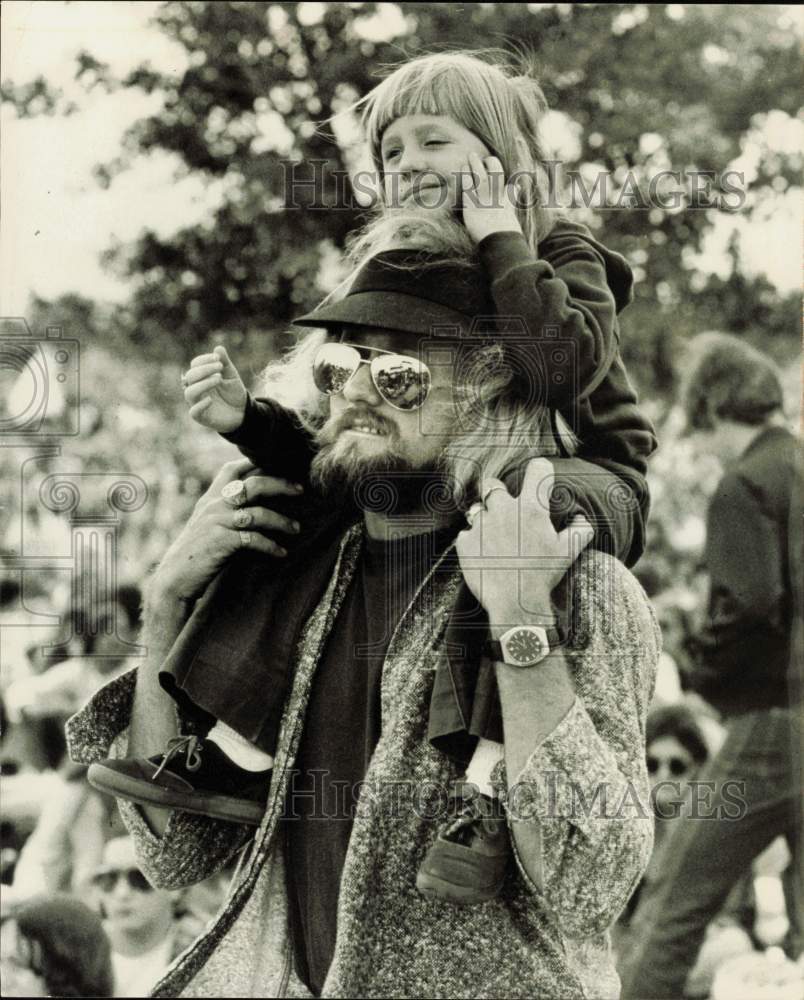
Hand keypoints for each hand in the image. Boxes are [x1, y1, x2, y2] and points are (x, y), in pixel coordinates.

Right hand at [152, 458, 302, 603]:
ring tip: (296, 528)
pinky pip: (255, 539)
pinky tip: (281, 552)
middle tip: (300, 490)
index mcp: (211, 496)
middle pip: (254, 484)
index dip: (258, 462)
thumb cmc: (197, 550)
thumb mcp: (207, 521)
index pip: (234, 468)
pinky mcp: (222, 541)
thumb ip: (225, 506)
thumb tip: (253, 498)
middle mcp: (215, 504)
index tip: (282, 464)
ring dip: (282, 521)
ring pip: (259, 513)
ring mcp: (218, 521)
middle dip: (281, 484)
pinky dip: (271, 546)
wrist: (176, 577)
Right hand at [183, 345, 247, 432]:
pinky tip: (211, 399)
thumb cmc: (233, 393)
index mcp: (201, 377)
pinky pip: (194, 412)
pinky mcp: (201, 417)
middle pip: (190, 376)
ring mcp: (197, 403)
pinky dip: (200, 405)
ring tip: (219, 379)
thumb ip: (225, 363)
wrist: (242, 412)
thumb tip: (218, 347)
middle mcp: (196, 389)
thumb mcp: (232, 376)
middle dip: (205, 370)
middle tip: (220, 368)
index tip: (218, 358)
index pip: (194, 365)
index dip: (204, 360)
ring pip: (189, 392)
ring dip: (203, 384)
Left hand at [456, 458, 593, 628]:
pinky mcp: (464, 542)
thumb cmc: (544, 576)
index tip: (538, 478)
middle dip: (497, 494)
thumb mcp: (568, 552)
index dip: (539, 470)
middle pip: (492, 484)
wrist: (515, 604)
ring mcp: (481, 525)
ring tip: (494, 540)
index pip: (537, 469)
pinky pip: (466, 535)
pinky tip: (484, 557)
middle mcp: (503, 510)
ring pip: (476, 511)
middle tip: (505, 512)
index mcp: (531, 508)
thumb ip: (579, 530)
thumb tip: (582, 519)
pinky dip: (473, 543)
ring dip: (484, 520)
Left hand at [460, 151, 523, 243]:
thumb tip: (517, 186)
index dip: (498, 169)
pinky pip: (468, 186)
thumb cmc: (504, 231)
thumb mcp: (510, 213)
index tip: (493, 162)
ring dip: (475, 164)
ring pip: (481, 175)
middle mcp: (496, 196)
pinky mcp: (472, 205)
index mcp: (505, 199)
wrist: (497, 241)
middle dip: (489, 162)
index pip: (505, 179)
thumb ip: (511, 198)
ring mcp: (484, 199)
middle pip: (495, 172)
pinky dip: (465, 177)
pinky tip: (462, 169)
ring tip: (470, 156)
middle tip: (480, 156)